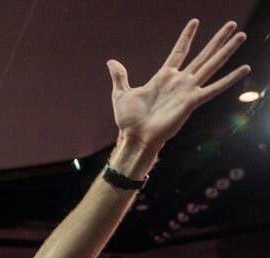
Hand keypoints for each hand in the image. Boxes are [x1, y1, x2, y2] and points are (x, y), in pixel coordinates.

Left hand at [109, 20, 248, 149]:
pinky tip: (244, 68)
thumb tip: (111, 62)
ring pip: (212, 65)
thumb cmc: (128, 120)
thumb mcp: (121, 93)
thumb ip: (120, 76)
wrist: (135, 137)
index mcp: (163, 77)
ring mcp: (188, 90)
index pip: (179, 51)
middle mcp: (179, 81)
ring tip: (241, 35)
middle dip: (217, 39)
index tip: (194, 22)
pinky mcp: (192, 101)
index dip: (186, 37)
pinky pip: (215, 88)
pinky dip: (230, 79)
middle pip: (202, 55)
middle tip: (231, 24)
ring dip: (227, 50)